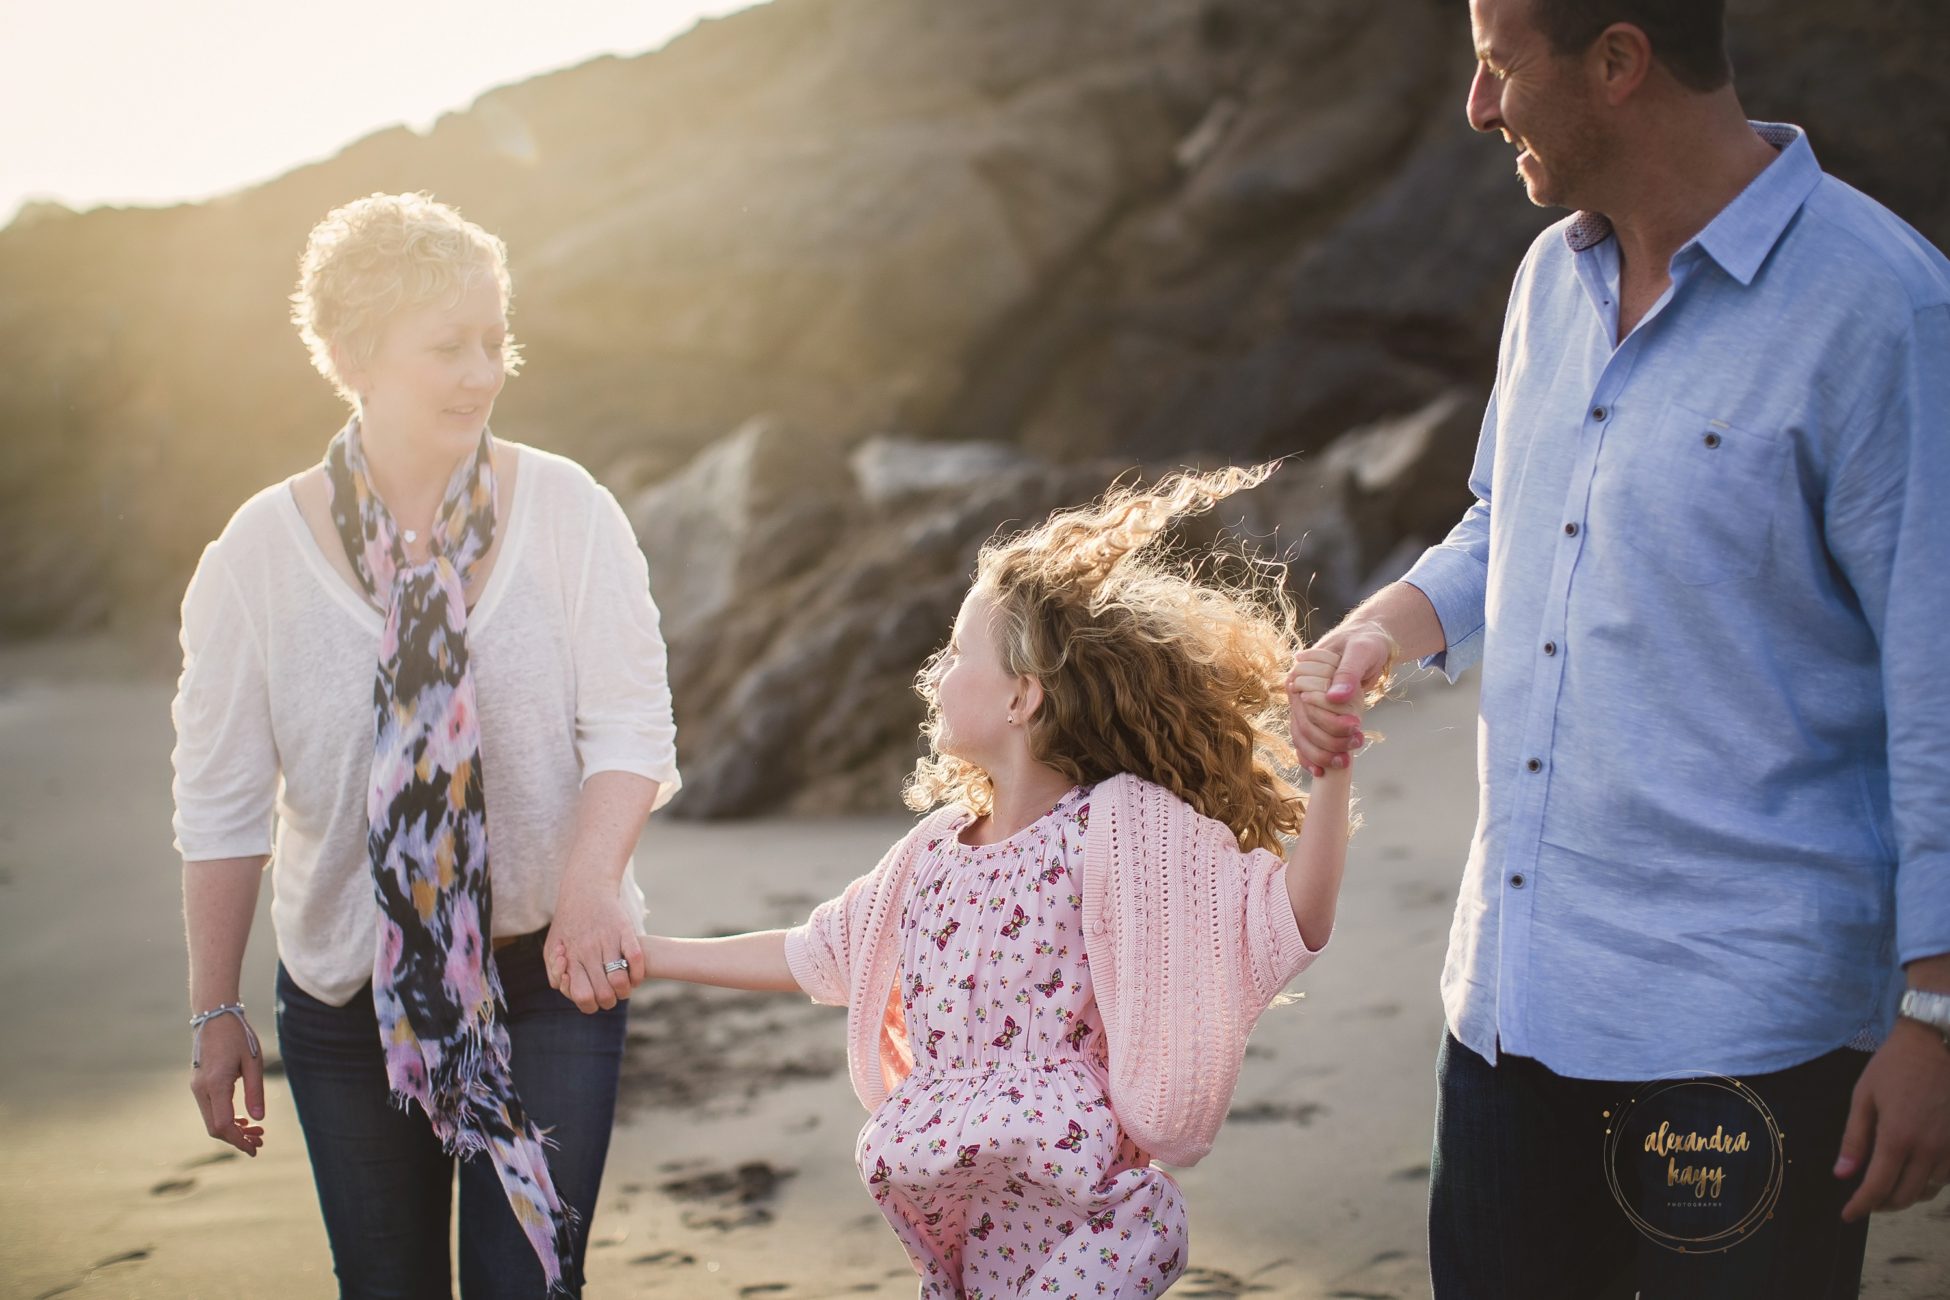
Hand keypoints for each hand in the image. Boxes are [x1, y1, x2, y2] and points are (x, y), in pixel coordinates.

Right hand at [188, 1014, 265, 1156]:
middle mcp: (201, 1089)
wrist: (214, 1016)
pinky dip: (225, 1118)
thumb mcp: (253, 1062)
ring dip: (232, 1129)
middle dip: (237, 1138)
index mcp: (216, 1084)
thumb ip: (255, 1092)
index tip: (255, 1149)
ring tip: (256, 1131)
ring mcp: (197, 1087)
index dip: (239, 1141)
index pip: (223, 1125)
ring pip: (211, 1120)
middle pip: (215, 1128)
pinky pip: (210, 1109)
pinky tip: (242, 1118)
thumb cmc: (238, 1035)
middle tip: (261, 1140)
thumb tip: (258, 1119)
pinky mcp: (199, 1084)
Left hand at [544, 873, 645, 1013]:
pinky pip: (636, 959)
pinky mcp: (625, 930)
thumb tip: (567, 990)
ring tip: (624, 986)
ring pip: (620, 980)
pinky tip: (635, 973)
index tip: (594, 998)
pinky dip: (638, 973)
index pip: (582, 996)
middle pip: (604, 994)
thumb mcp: (551, 948)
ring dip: (625, 990)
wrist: (585, 889)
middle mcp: (588, 951)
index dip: (591, 1004)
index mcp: (571, 958)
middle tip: (611, 994)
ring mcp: (608, 941)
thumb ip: (555, 973)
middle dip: (610, 1001)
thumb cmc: (567, 923)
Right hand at [1287, 646, 1368, 774]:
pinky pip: (1305, 741)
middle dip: (1329, 742)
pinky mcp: (1313, 717)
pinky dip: (1312, 758)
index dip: (1328, 722)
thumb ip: (1348, 672)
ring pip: (1303, 738)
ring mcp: (1303, 707)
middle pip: (1303, 726)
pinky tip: (1322, 772)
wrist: (1369, 644)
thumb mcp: (1361, 651)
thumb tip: (1335, 697)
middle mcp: (1297, 693)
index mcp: (1302, 675)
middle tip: (1358, 740)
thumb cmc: (1365, 642)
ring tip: (1347, 760)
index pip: (1307, 707)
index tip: (1355, 726)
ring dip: (1322, 754)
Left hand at [1834, 1018, 1949, 1219]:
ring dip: (1908, 1195)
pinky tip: (1915, 1172)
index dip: (1861, 1206)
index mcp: (1898, 1138)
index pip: (1877, 1188)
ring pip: (1930, 1190)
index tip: (1848, 1215)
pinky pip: (1947, 1176)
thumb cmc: (1895, 1066)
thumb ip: (1854, 1139)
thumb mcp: (1864, 1097)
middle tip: (1866, 1200)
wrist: (1938, 1043)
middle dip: (1883, 1204)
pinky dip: (1929, 1182)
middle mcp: (1929, 1149)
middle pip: (1906, 1196)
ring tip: (1888, 1187)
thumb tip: (1842, 1174)